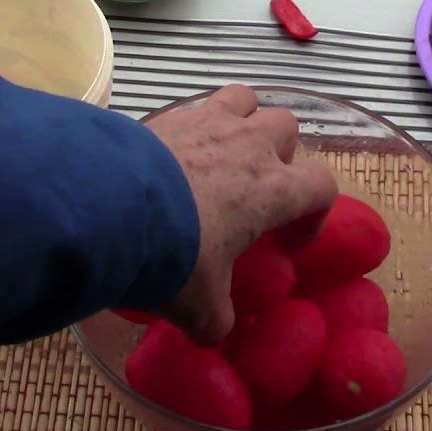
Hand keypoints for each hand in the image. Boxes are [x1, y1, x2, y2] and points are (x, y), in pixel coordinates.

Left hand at [144, 85, 337, 343]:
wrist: (109, 207)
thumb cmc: (173, 255)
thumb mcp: (199, 304)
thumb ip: (215, 318)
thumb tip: (214, 332)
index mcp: (272, 190)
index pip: (322, 186)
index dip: (314, 213)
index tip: (287, 240)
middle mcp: (248, 146)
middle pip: (286, 126)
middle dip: (278, 152)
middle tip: (254, 186)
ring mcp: (206, 121)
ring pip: (243, 98)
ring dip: (241, 120)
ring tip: (221, 151)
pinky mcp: (164, 114)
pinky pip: (191, 106)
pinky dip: (190, 124)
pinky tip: (171, 154)